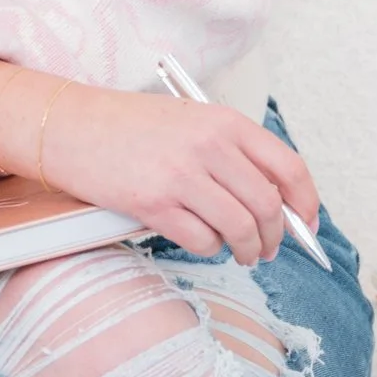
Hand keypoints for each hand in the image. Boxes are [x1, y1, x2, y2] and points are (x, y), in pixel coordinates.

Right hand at [37, 83, 320, 268]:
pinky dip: (209, 249)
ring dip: (247, 250)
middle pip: (267, 206)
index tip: (307, 224)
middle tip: (267, 249)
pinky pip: (202, 241)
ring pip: (239, 229)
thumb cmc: (127, 126)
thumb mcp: (189, 122)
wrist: (69, 126)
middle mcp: (209, 146)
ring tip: (241, 254)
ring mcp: (181, 176)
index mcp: (224, 122)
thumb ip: (231, 153)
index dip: (306, 203)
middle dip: (275, 237)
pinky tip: (201, 241)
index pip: (288, 167)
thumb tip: (274, 202)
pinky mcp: (154, 204)